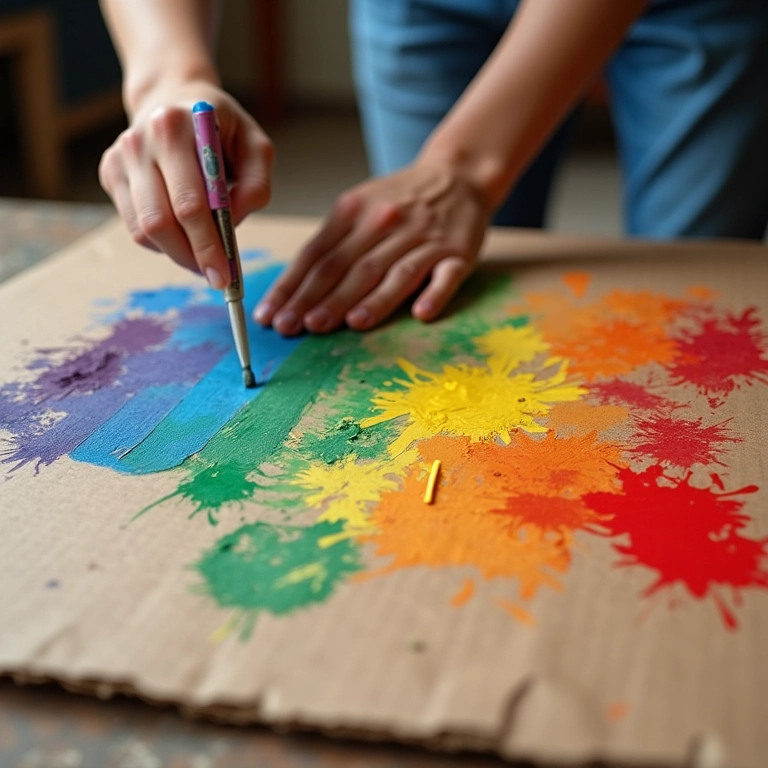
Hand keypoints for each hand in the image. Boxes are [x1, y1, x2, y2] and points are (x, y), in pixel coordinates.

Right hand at [99, 81, 273, 287]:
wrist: (174, 98)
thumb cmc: (222, 129)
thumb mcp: (256, 147)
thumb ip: (255, 185)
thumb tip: (231, 225)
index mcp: (177, 127)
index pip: (190, 203)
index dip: (208, 245)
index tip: (225, 275)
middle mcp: (140, 140)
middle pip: (161, 222)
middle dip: (192, 257)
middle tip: (216, 278)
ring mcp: (120, 157)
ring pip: (144, 231)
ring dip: (177, 255)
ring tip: (203, 259)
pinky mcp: (111, 173)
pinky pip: (135, 227)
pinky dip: (162, 243)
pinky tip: (183, 236)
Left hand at [255, 161, 491, 334]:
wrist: (457, 175)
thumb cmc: (398, 200)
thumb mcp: (357, 206)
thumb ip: (330, 243)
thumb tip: (293, 289)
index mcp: (354, 211)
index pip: (316, 254)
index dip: (291, 287)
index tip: (270, 315)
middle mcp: (387, 223)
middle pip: (349, 266)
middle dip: (320, 299)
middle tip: (295, 327)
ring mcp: (425, 239)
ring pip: (394, 272)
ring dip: (373, 300)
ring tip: (349, 323)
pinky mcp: (458, 254)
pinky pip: (446, 276)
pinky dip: (434, 294)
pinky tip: (421, 314)